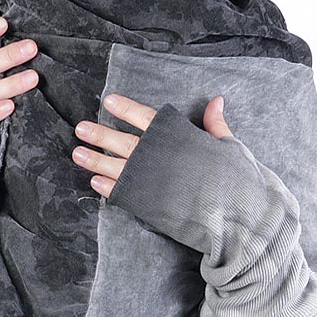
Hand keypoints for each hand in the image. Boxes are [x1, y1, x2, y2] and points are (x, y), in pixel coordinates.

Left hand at [71, 91, 234, 194]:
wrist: (239, 216)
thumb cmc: (239, 179)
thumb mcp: (229, 146)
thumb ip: (215, 124)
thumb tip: (216, 100)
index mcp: (179, 138)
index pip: (147, 118)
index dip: (127, 109)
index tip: (109, 101)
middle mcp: (161, 158)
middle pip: (124, 142)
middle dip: (101, 135)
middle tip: (81, 128)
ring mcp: (153, 182)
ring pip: (117, 168)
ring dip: (95, 160)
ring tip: (77, 154)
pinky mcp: (151, 206)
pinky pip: (123, 194)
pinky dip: (108, 188)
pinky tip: (94, 182)